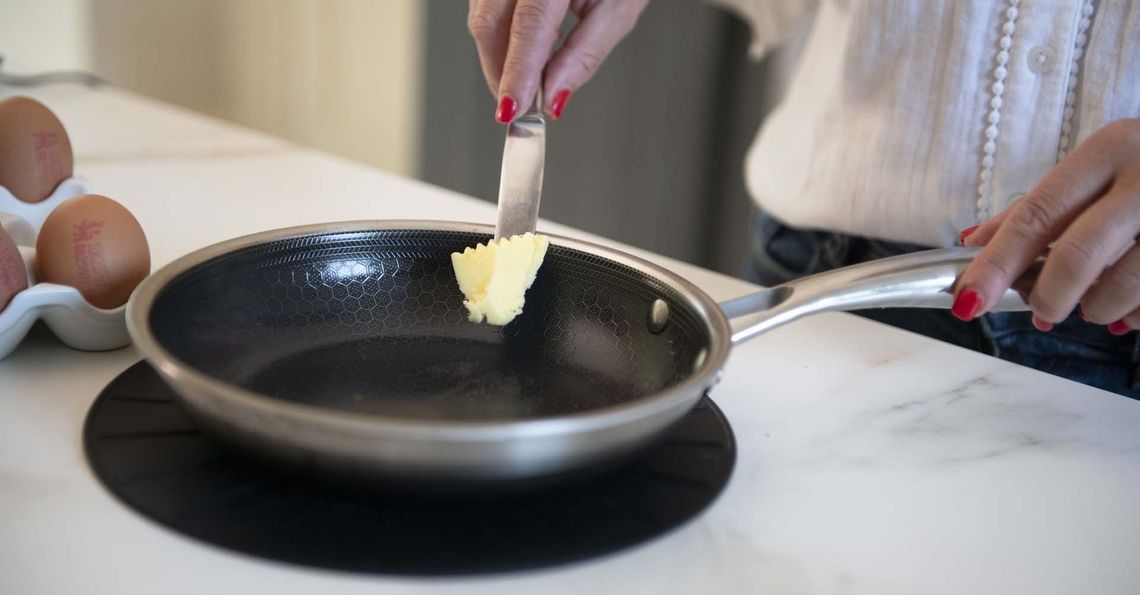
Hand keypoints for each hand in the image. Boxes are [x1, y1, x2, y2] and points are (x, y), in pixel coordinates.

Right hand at [467, 0, 647, 121]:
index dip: (517, 72)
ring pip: (481, 17)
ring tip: (534, 71)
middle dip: (501, 72)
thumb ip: (585, 54)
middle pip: (490, 23)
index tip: (513, 109)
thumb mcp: (619, 8)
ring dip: (500, 56)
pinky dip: (502, 35)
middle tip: (521, 104)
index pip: (529, 25)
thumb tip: (554, 95)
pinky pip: (484, 6)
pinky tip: (528, 44)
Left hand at [956, 118, 1139, 333]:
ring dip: (1098, 308)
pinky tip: (1131, 309)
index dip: (997, 263)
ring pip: (1126, 283)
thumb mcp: (1098, 169)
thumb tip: (973, 240)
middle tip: (1043, 312)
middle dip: (1050, 295)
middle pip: (1079, 253)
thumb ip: (1040, 207)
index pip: (1037, 213)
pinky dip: (1136, 315)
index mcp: (1110, 150)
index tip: (968, 300)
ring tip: (1093, 308)